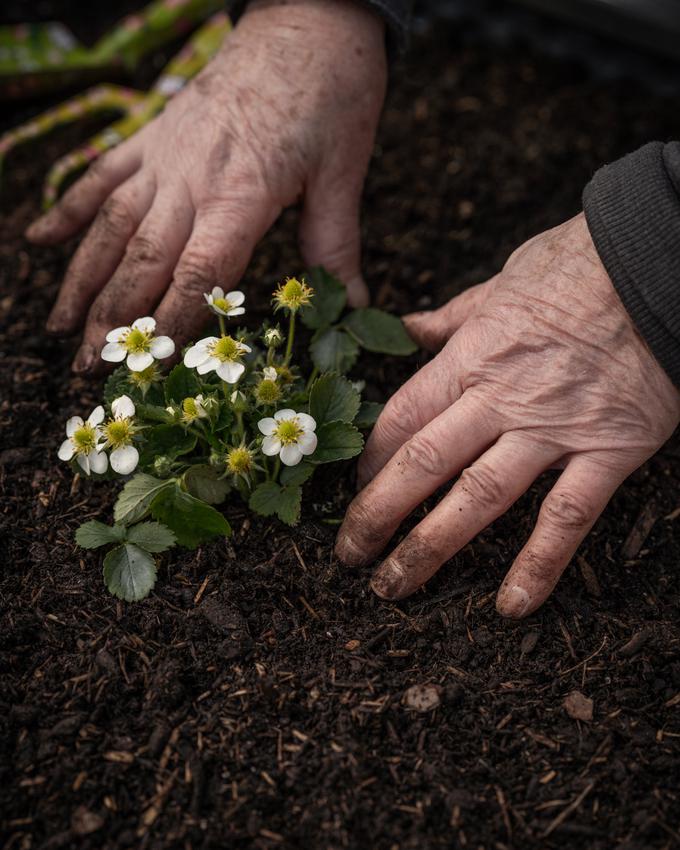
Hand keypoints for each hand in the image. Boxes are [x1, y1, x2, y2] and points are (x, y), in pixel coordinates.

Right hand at [27, 0, 385, 372]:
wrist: (307, 18)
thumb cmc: (332, 94)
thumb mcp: (343, 172)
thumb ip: (337, 242)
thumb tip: (357, 305)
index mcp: (242, 194)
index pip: (198, 275)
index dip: (173, 324)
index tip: (153, 365)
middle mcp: (192, 177)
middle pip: (143, 260)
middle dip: (116, 319)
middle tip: (91, 368)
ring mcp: (165, 154)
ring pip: (110, 225)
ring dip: (82, 279)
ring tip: (61, 326)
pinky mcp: (155, 133)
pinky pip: (102, 175)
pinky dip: (69, 208)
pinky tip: (41, 241)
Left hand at [336, 213, 679, 617]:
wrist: (655, 262)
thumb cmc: (577, 267)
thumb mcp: (500, 282)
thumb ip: (450, 317)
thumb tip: (410, 327)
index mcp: (469, 357)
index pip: (401, 421)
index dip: (369, 463)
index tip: (352, 491)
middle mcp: (500, 398)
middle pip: (422, 465)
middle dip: (377, 516)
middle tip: (348, 556)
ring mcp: (552, 429)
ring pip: (477, 499)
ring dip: (429, 549)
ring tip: (394, 588)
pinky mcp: (607, 451)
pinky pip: (567, 518)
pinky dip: (538, 565)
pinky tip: (511, 606)